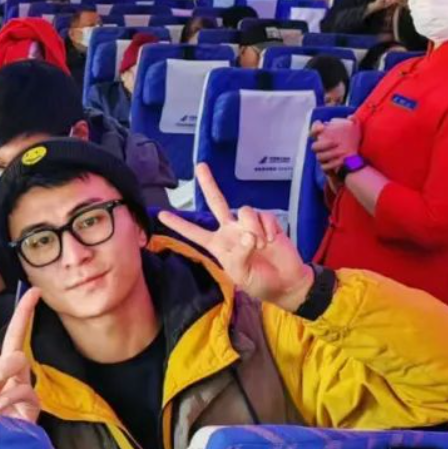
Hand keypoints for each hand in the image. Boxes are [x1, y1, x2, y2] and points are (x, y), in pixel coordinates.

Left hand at [158, 163, 313, 311]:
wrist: (286, 282)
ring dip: (254, 228)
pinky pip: (265, 215)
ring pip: (245, 211)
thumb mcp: (242, 275)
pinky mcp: (267, 222)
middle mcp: (230, 230)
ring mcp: (248, 225)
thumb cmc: (259, 281)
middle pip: (217, 202)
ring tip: (262, 245)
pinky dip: (269, 228)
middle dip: (209, 184)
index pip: (195, 233)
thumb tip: (247, 235)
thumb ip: (240, 255)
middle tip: (200, 166)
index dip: (179, 225)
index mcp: (218, 245)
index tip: (161, 215)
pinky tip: (273, 240)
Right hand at [310, 118, 360, 173]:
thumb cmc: (350, 145)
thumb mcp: (353, 133)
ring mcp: (322, 159)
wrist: (353, 162)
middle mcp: (320, 149)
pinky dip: (333, 164)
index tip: (323, 127)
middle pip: (314, 146)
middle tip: (335, 142)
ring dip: (330, 154)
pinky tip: (343, 161)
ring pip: (319, 157)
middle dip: (323, 144)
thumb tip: (350, 117)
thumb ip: (353, 123)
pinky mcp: (326, 168)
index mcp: (323, 139)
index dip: (314, 129)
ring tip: (341, 152)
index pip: (313, 133)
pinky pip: (325, 167)